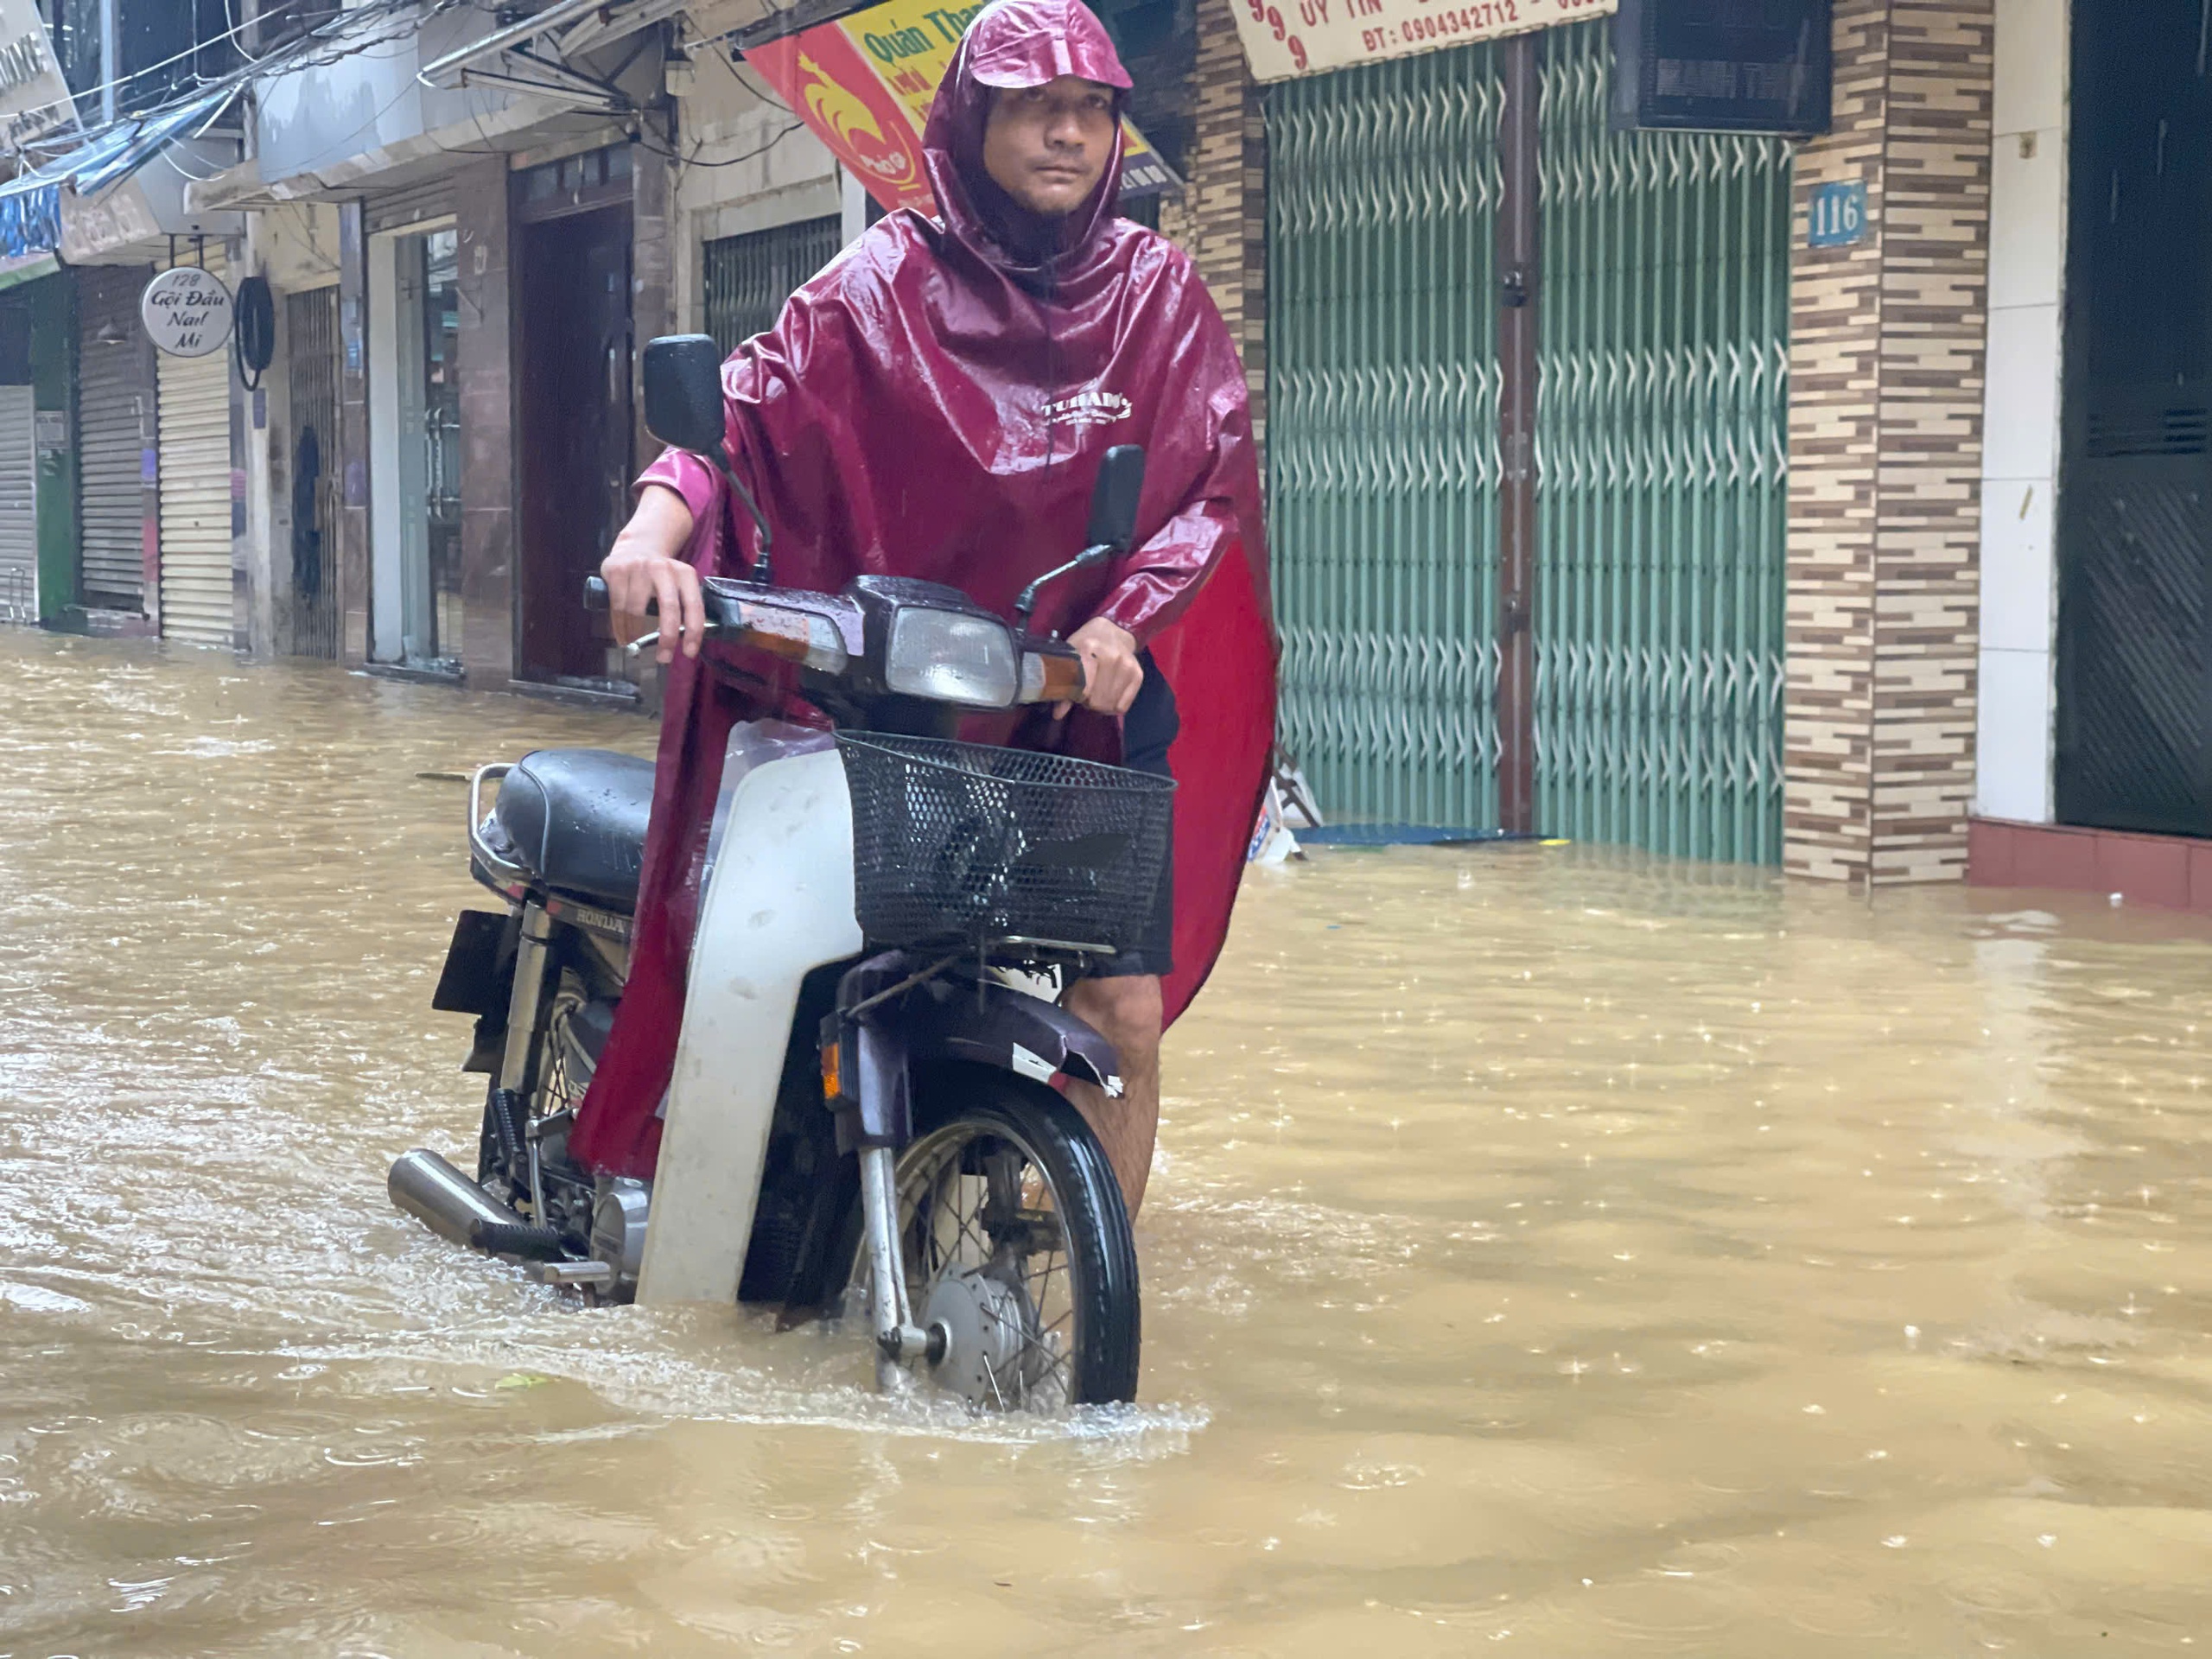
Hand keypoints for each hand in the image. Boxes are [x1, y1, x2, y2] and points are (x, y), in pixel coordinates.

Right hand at [601, 485, 699, 664]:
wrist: (636, 546)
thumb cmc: (660, 576)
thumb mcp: (678, 583)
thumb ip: (683, 605)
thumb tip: (686, 643)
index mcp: (685, 573)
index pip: (694, 604)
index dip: (694, 631)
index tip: (689, 653)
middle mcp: (664, 568)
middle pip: (669, 607)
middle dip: (667, 638)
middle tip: (664, 658)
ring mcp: (639, 567)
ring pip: (637, 610)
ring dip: (635, 634)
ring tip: (634, 647)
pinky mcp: (617, 570)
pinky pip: (617, 606)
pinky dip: (619, 626)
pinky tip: (622, 637)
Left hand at [1056, 617, 1141, 718]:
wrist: (1114, 632)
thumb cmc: (1087, 645)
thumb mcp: (1071, 657)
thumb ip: (1064, 684)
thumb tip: (1058, 714)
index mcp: (1089, 649)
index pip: (1083, 689)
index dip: (1077, 696)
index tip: (1076, 691)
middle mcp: (1112, 656)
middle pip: (1096, 701)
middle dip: (1089, 701)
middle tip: (1087, 691)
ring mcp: (1127, 666)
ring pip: (1109, 705)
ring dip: (1101, 704)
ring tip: (1098, 692)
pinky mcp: (1138, 674)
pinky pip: (1122, 706)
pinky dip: (1114, 706)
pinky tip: (1109, 695)